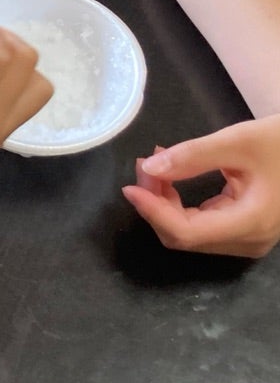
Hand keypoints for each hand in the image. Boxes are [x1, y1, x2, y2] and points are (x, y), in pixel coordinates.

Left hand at [121, 115, 279, 257]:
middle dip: (156, 203)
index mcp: (251, 224)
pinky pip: (203, 225)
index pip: (186, 232)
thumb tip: (150, 166)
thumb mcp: (241, 140)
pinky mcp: (246, 230)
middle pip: (184, 236)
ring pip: (190, 233)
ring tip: (154, 167)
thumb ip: (193, 155)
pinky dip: (180, 204)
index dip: (152, 211)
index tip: (131, 185)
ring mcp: (249, 239)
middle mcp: (248, 241)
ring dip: (165, 203)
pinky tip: (170, 178)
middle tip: (144, 165)